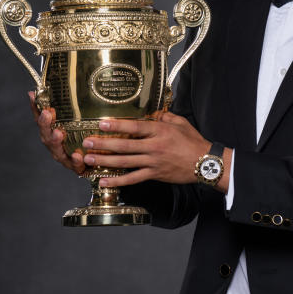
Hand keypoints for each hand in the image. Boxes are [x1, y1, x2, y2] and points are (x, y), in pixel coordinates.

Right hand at [30, 91, 84, 174]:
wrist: (96, 164)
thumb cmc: (82, 140)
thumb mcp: (78, 121)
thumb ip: (67, 107)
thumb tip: (48, 88)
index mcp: (52, 132)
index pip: (41, 119)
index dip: (36, 108)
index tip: (34, 96)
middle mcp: (54, 145)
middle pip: (46, 134)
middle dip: (45, 124)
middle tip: (47, 114)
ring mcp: (63, 157)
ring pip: (56, 149)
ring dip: (56, 141)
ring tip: (58, 133)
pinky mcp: (75, 167)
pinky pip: (74, 165)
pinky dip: (74, 160)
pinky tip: (77, 154)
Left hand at [81, 112, 211, 187]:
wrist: (206, 163)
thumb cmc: (194, 142)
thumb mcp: (181, 123)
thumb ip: (165, 116)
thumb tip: (151, 112)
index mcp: (160, 131)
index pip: (135, 127)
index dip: (117, 126)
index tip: (101, 124)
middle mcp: (154, 146)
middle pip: (124, 145)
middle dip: (103, 144)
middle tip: (86, 143)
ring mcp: (153, 161)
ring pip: (124, 162)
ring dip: (105, 161)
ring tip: (88, 160)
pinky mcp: (155, 174)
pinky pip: (133, 178)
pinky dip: (118, 181)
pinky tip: (104, 181)